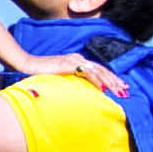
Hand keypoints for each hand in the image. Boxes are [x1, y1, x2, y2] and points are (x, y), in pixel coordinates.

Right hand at [0, 36, 120, 97]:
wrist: (26, 65)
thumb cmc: (39, 74)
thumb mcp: (58, 78)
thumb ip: (69, 82)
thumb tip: (78, 93)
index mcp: (76, 61)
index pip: (98, 69)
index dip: (110, 78)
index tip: (120, 87)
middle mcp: (77, 58)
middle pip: (101, 69)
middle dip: (115, 80)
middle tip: (126, 90)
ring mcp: (73, 60)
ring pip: (98, 71)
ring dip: (110, 81)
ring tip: (119, 90)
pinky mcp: (68, 64)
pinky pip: (87, 73)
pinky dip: (97, 80)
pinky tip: (104, 88)